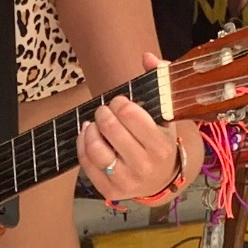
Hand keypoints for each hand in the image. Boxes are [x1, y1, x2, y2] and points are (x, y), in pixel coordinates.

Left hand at [79, 63, 184, 201]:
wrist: (159, 180)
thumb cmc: (159, 141)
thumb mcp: (165, 115)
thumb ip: (160, 81)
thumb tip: (147, 57)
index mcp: (161, 146)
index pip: (130, 114)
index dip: (119, 102)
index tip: (119, 102)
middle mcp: (145, 166)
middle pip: (110, 128)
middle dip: (103, 113)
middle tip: (104, 111)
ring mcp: (126, 181)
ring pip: (95, 148)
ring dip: (90, 128)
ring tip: (95, 124)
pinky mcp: (109, 191)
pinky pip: (85, 163)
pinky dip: (82, 144)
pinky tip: (88, 136)